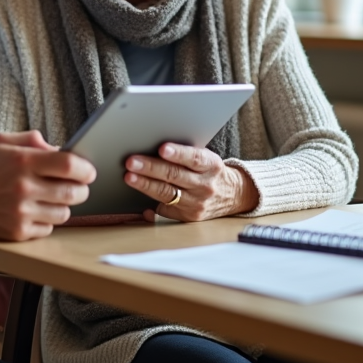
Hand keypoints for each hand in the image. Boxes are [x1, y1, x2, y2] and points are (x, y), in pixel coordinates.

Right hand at [0, 131, 95, 240]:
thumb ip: (34, 140)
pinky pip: (48, 228)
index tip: (88, 171)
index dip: (85, 169)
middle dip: (81, 189)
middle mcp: (23, 188)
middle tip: (76, 186)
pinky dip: (47, 221)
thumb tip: (62, 150)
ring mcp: (21, 213)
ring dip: (64, 206)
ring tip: (51, 198)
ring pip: (64, 213)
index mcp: (23, 161)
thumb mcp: (4, 142)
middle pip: (73, 193)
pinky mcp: (17, 232)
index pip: (69, 166)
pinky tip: (35, 211)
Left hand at [124, 143, 258, 221]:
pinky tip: (137, 198)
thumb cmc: (211, 171)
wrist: (233, 195)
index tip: (163, 149)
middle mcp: (205, 185)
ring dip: (146, 184)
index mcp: (211, 165)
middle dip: (151, 168)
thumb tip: (156, 146)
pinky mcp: (189, 217)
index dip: (178, 153)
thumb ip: (186, 154)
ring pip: (167, 193)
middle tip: (132, 162)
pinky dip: (151, 204)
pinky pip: (166, 210)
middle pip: (175, 175)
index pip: (194, 158)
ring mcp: (197, 203)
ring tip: (130, 177)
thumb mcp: (206, 158)